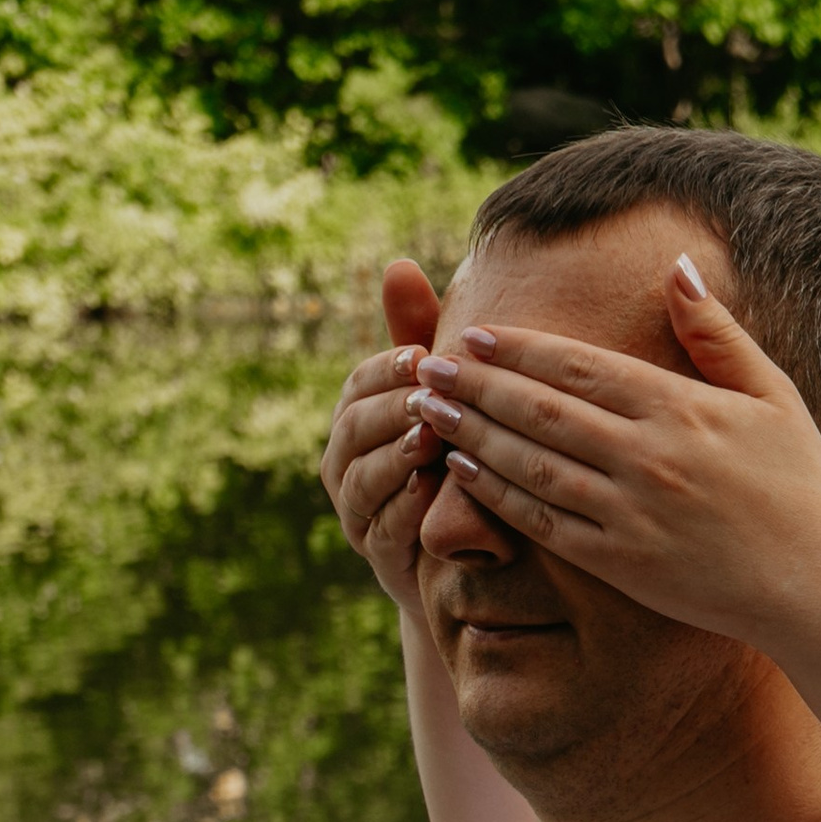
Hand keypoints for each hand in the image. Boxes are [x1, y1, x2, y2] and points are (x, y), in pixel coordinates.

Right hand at [320, 256, 445, 617]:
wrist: (474, 552)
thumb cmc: (454, 455)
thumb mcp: (442, 394)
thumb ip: (418, 335)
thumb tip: (398, 263)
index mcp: (357, 417)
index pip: (359, 383)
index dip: (385, 369)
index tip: (421, 355)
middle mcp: (346, 463)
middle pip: (354, 428)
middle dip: (388, 410)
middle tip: (427, 396)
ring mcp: (359, 513)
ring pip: (362, 479)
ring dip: (394, 457)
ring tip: (429, 439)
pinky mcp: (380, 558)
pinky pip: (382, 531)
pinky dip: (404, 510)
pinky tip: (431, 493)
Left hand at [411, 254, 820, 645]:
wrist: (815, 584)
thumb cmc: (798, 486)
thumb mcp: (772, 395)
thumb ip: (716, 332)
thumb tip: (677, 265)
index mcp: (680, 408)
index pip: (579, 367)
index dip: (518, 350)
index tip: (472, 334)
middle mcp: (647, 457)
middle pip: (541, 411)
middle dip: (476, 386)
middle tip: (427, 367)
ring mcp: (630, 513)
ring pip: (530, 465)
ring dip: (472, 435)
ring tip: (429, 411)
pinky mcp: (620, 563)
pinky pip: (543, 522)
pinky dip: (497, 494)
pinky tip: (462, 472)